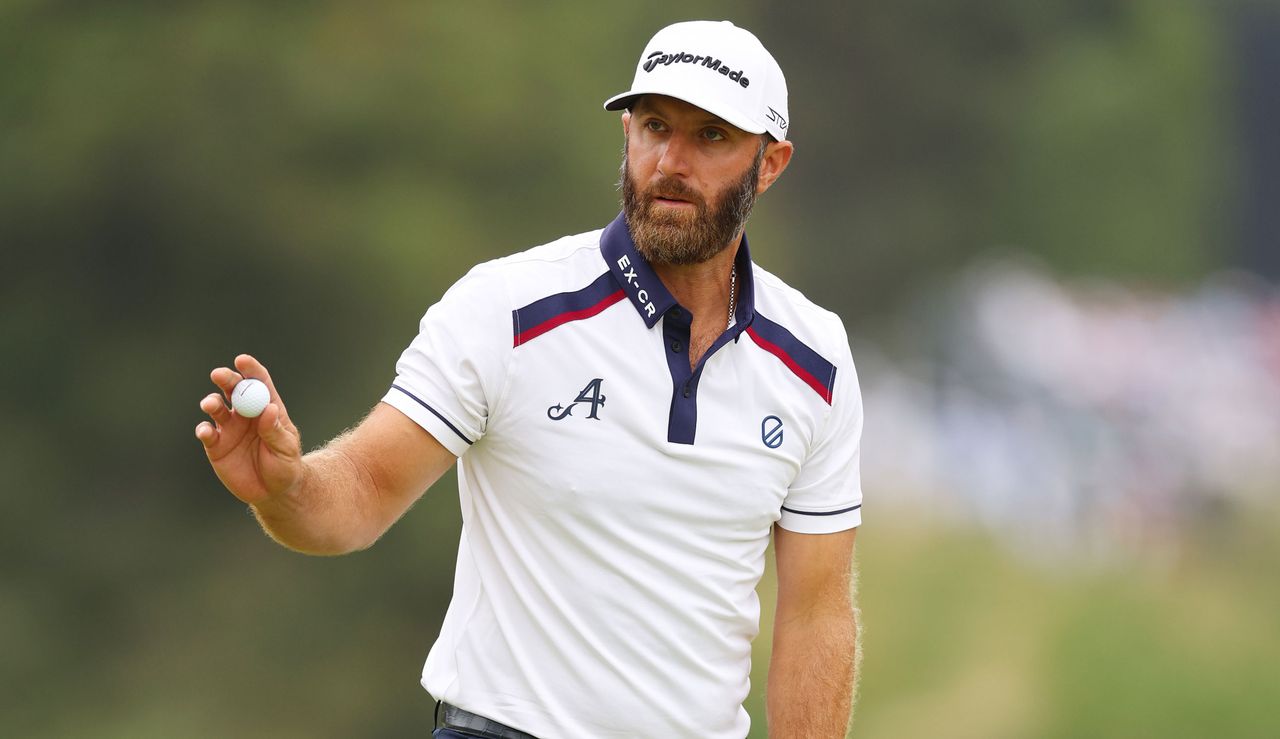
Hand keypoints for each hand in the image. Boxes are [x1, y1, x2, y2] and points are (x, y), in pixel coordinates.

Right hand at [195, 354, 303, 506]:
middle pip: (233, 389)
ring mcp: (229, 428)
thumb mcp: (286, 449)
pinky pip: (206, 434)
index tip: (242, 360)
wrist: (273, 492)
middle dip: (226, 379)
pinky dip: (204, 430)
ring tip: (212, 405)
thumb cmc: (286, 466)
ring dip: (212, 403)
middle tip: (219, 375)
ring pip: (216, 408)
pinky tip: (206, 432)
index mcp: (267, 407)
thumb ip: (275, 430)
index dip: (250, 370)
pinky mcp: (216, 445)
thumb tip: (269, 408)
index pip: (258, 382)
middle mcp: (245, 413)